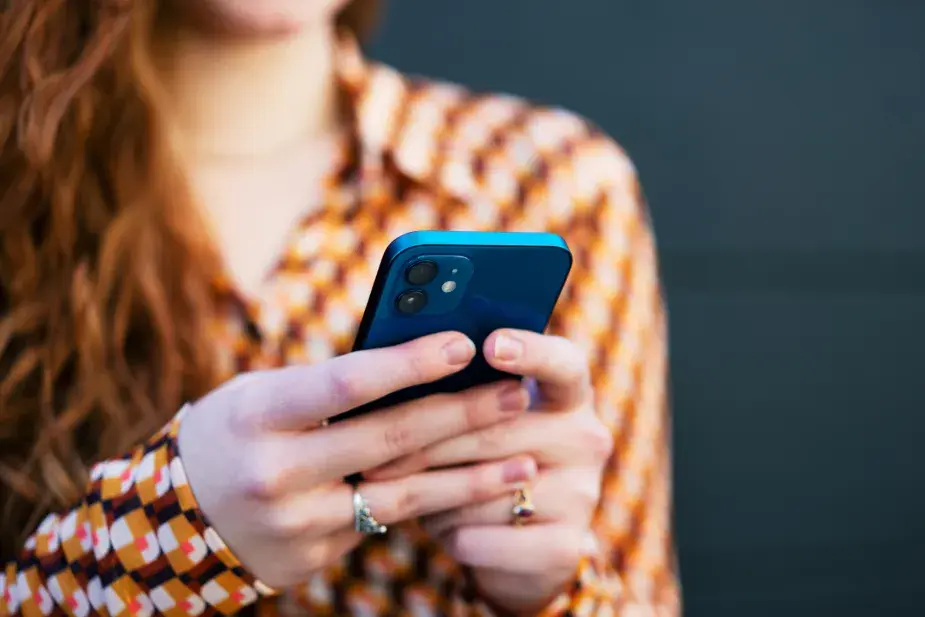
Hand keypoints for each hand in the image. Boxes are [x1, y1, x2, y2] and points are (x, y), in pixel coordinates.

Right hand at [177, 332, 536, 587]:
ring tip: (525, 461)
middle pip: (389, 439)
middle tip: (516, 393)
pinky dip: (433, 504)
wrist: (172, 523)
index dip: (411, 363)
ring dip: (471, 477)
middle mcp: (276, 472)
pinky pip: (384, 523)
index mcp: (259, 414)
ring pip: (403, 494)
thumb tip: (416, 359)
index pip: (347, 384)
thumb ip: (327, 384)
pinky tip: (477, 491)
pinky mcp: (313, 557)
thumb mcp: (260, 394)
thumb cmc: (230, 433)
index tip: (465, 343)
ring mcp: (296, 523)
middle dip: (462, 415)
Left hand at [366, 330, 613, 614]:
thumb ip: (462, 393)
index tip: (490, 344)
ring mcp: (582, 494)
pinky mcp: (565, 547)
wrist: (516, 552)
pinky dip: (450, 534)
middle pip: (499, 430)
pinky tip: (441, 528)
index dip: (530, 351)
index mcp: (569, 396)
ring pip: (483, 489)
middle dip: (428, 443)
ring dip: (434, 494)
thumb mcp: (480, 423)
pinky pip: (483, 536)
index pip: (563, 363)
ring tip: (407, 494)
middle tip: (373, 451)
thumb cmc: (482, 464)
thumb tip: (399, 368)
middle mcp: (586, 439)